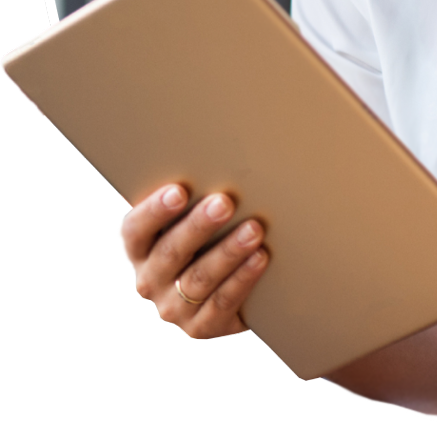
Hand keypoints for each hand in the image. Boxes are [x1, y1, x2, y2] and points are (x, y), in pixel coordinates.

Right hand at [118, 184, 268, 338]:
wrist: (224, 290)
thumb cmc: (205, 238)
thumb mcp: (187, 219)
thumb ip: (189, 195)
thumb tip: (204, 151)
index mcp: (139, 250)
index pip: (135, 231)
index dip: (154, 211)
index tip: (180, 190)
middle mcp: (149, 282)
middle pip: (170, 253)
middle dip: (199, 226)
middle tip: (225, 202)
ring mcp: (173, 308)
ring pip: (199, 279)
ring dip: (228, 252)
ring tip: (254, 229)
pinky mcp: (201, 327)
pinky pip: (222, 303)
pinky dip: (243, 279)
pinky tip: (260, 258)